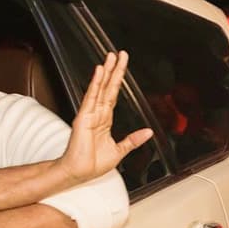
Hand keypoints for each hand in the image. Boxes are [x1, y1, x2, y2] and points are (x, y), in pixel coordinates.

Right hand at [55, 51, 155, 185]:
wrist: (79, 173)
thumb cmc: (93, 164)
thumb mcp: (119, 151)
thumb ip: (133, 140)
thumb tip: (148, 132)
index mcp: (105, 119)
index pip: (113, 95)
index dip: (118, 80)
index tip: (122, 66)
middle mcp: (97, 114)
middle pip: (107, 87)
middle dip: (113, 70)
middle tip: (119, 54)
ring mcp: (89, 114)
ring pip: (99, 88)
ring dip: (105, 72)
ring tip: (110, 57)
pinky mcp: (83, 117)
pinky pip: (91, 97)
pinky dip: (95, 84)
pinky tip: (99, 72)